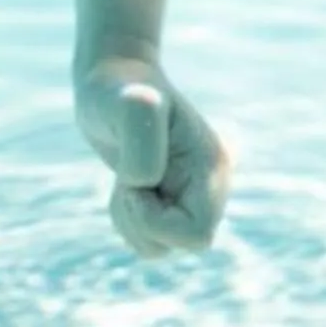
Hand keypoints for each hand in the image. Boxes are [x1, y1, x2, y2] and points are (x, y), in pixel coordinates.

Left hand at [74, 56, 233, 257]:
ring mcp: (192, 194)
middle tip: (129, 183)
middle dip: (144, 221)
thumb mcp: (129, 105)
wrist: (113, 80)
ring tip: (125, 181)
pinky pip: (150, 238)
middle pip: (184, 244)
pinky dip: (128, 219)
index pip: (197, 235)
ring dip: (132, 222)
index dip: (157, 222)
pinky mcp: (170, 200)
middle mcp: (210, 185)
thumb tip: (146, 182)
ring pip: (163, 246)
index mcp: (213, 167)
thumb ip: (142, 141)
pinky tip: (126, 185)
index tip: (133, 185)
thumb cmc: (122, 91)